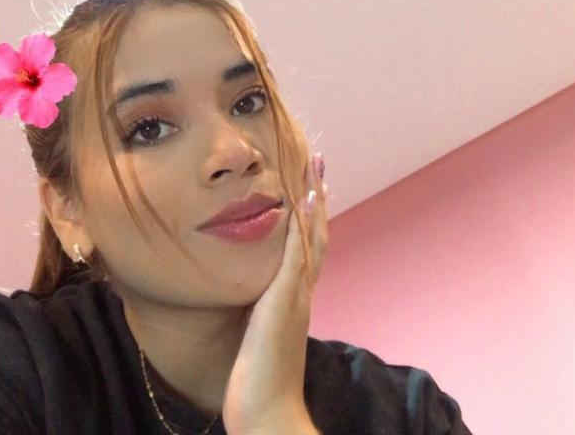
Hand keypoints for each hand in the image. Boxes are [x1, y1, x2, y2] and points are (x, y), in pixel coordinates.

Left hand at [221, 153, 328, 434]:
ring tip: (314, 167)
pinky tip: (304, 199)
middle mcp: (301, 293)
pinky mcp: (285, 301)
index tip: (309, 188)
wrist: (267, 413)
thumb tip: (257, 307)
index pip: (307, 251)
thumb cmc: (259, 382)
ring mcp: (296, 296)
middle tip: (317, 164)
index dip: (310, 219)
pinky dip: (303, 226)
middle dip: (317, 199)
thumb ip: (263, 319)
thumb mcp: (260, 341)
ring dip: (314, 201)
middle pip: (315, 236)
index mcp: (294, 300)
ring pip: (311, 239)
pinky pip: (297, 256)